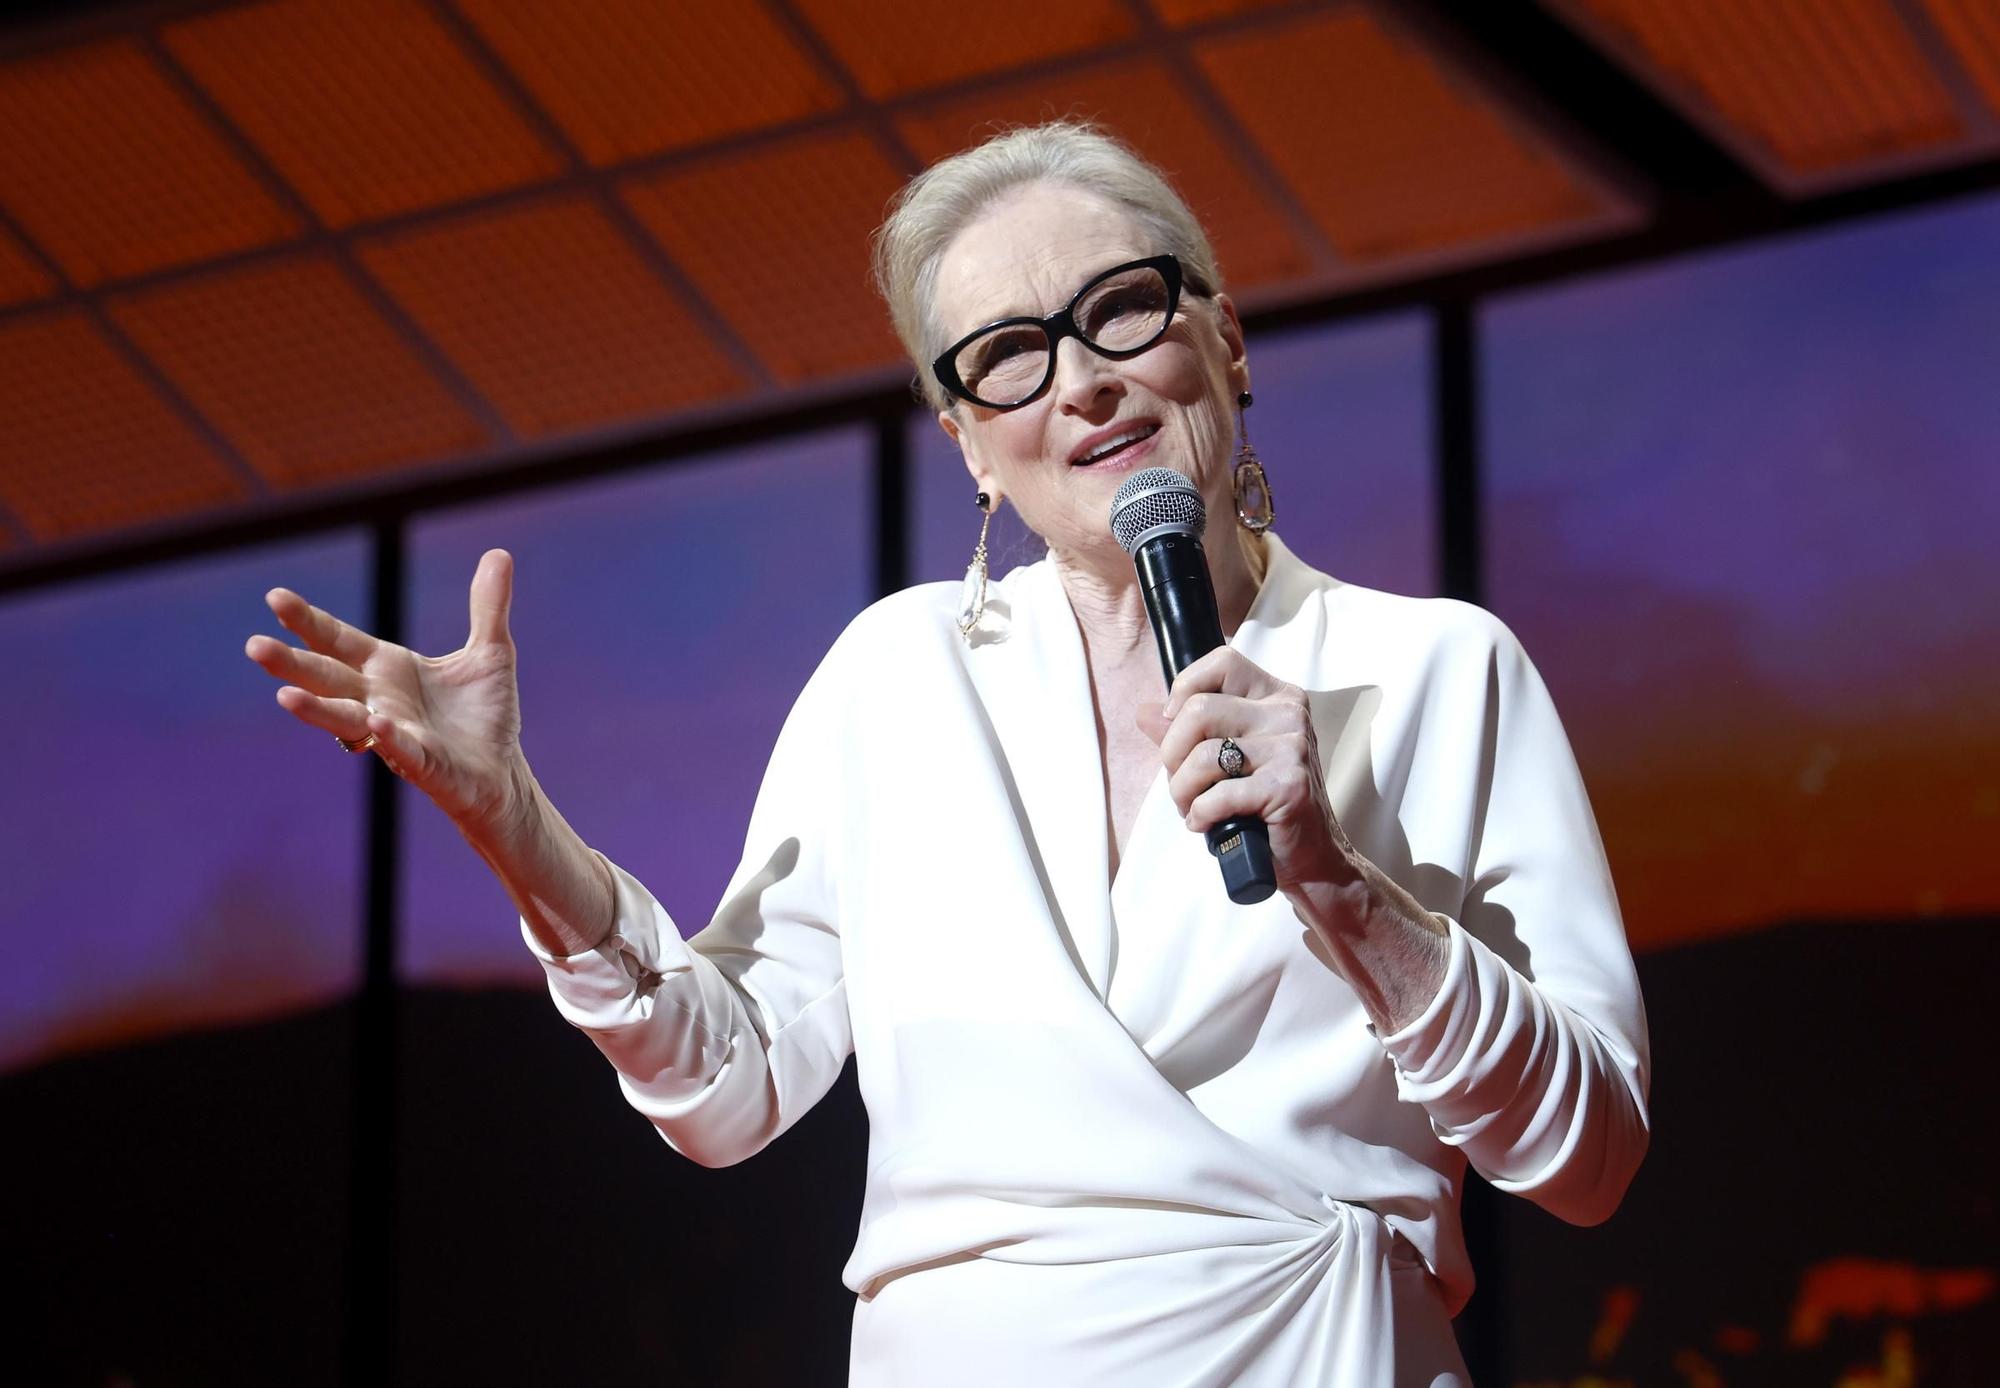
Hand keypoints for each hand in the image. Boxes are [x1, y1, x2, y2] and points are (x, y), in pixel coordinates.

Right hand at [245, 548, 527, 832]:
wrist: (502, 772)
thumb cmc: (486, 716)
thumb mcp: (491, 652)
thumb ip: (487, 606)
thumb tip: (498, 553)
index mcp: (388, 669)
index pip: (338, 640)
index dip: (308, 621)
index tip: (274, 597)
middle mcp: (379, 700)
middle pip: (326, 678)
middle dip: (292, 664)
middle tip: (253, 646)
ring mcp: (394, 734)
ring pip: (345, 719)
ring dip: (316, 709)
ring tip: (285, 697)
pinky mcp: (421, 763)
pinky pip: (399, 748)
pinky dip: (387, 736)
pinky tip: (375, 722)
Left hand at [1137, 647, 1358, 904]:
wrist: (1310, 854)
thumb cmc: (1265, 803)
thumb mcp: (1227, 758)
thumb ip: (1187, 731)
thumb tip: (1145, 711)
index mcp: (1276, 696)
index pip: (1223, 662)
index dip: (1186, 688)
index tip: (1175, 725)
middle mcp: (1288, 713)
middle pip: (1199, 709)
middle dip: (1172, 753)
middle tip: (1181, 782)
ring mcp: (1291, 748)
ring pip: (1203, 754)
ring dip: (1182, 790)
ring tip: (1191, 807)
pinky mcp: (1288, 786)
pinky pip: (1219, 794)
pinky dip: (1199, 814)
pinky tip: (1204, 824)